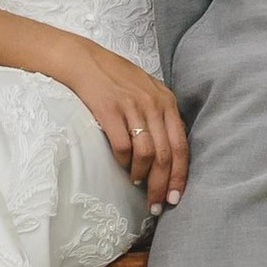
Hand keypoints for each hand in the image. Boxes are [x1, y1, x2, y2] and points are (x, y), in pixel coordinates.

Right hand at [58, 37, 188, 213]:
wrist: (85, 61)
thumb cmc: (117, 79)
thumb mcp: (148, 91)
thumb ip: (161, 116)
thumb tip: (171, 156)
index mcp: (166, 101)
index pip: (181, 145)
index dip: (180, 175)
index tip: (175, 198)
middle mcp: (153, 103)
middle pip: (165, 154)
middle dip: (161, 185)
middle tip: (155, 205)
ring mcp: (132, 106)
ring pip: (146, 154)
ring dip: (142, 175)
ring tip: (137, 183)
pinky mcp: (110, 110)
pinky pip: (123, 147)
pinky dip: (124, 163)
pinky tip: (122, 167)